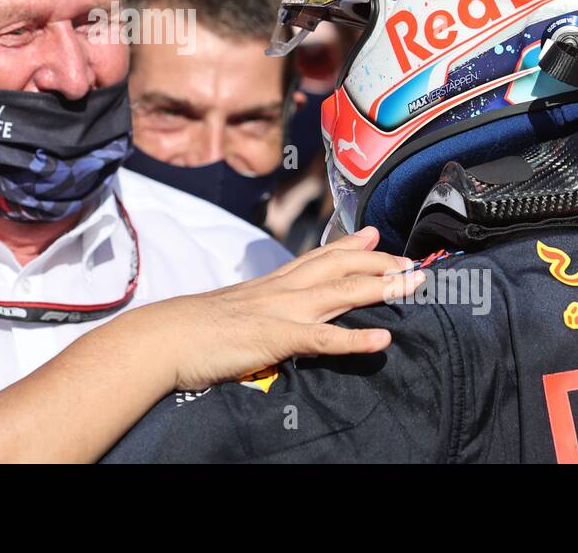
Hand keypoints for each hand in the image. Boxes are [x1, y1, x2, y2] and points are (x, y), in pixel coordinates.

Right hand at [139, 227, 422, 391]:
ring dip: (381, 288)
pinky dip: (354, 340)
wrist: (164, 337)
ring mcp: (280, 311)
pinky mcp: (275, 339)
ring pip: (340, 293)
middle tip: (412, 260)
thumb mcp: (229, 310)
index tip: (375, 235)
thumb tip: (261, 312)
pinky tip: (381, 341)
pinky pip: (322, 339)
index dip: (350, 247)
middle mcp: (280, 290)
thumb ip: (253, 307)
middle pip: (338, 268)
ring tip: (414, 285)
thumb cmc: (190, 329)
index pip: (316, 258)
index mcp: (269, 284)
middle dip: (379, 263)